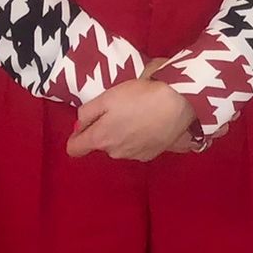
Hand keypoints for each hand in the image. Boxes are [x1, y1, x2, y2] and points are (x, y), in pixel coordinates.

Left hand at [65, 79, 195, 161]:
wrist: (177, 105)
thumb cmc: (139, 96)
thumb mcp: (107, 97)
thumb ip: (87, 113)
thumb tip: (78, 126)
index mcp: (100, 138)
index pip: (74, 149)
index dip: (75, 136)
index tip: (85, 123)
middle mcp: (114, 153)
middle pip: (99, 144)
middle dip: (103, 129)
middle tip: (117, 108)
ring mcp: (133, 156)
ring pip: (118, 145)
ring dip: (121, 133)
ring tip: (136, 112)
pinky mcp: (150, 155)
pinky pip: (135, 147)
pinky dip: (137, 137)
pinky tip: (148, 122)